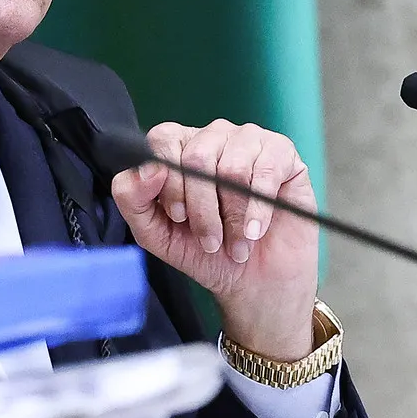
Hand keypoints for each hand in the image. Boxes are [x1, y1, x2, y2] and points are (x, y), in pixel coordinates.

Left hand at [110, 120, 320, 361]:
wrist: (253, 281)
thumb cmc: (205, 253)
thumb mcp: (155, 233)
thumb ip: (133, 199)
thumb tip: (148, 169)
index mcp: (179, 148)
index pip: (163, 140)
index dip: (170, 182)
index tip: (178, 217)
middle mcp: (213, 136)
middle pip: (197, 156)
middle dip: (202, 209)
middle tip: (211, 240)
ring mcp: (249, 140)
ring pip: (232, 167)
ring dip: (232, 216)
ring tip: (236, 241)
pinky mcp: (283, 153)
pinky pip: (266, 171)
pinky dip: (258, 210)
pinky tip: (256, 231)